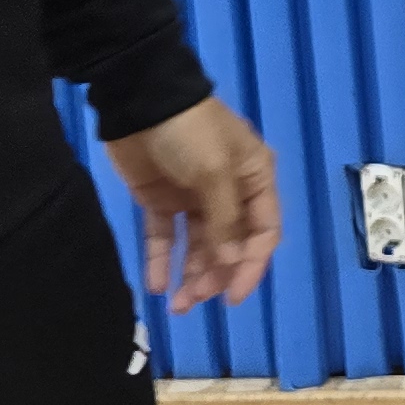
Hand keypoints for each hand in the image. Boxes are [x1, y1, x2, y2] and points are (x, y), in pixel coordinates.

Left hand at [104, 96, 281, 312]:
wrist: (140, 101)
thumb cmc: (190, 133)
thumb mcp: (214, 172)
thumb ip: (224, 220)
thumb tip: (230, 262)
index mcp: (255, 180)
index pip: (263, 232)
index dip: (251, 266)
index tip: (231, 298)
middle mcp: (230, 193)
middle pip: (230, 244)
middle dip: (215, 275)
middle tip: (195, 299)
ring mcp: (193, 198)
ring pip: (198, 246)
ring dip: (190, 275)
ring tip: (176, 303)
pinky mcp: (160, 201)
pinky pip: (164, 237)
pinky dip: (161, 261)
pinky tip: (156, 286)